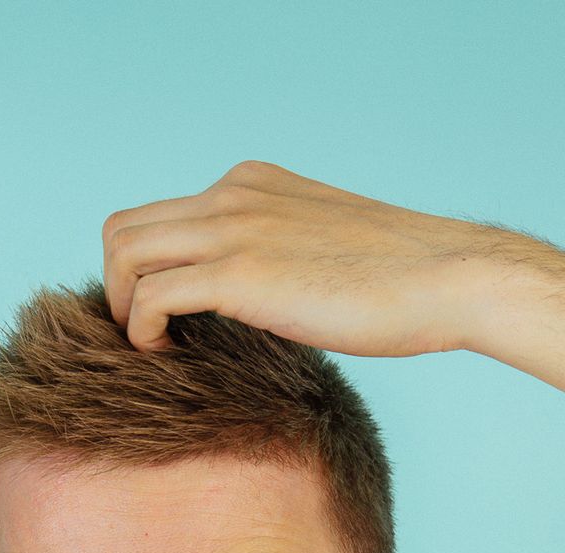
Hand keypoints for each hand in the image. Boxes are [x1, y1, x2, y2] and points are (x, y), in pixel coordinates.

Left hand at [101, 159, 511, 357]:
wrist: (449, 279)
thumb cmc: (392, 282)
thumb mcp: (310, 249)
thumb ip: (262, 257)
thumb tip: (228, 302)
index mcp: (247, 184)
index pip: (153, 216)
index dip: (139, 270)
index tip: (159, 316)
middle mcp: (232, 195)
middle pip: (121, 229)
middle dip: (115, 288)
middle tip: (143, 335)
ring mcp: (234, 229)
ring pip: (124, 256)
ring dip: (122, 308)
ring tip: (153, 347)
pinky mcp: (241, 271)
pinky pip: (151, 296)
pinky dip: (142, 331)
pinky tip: (169, 356)